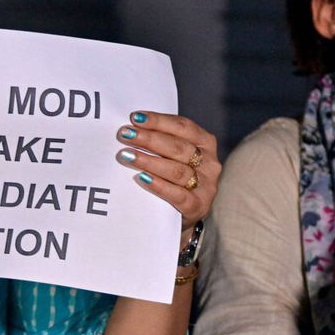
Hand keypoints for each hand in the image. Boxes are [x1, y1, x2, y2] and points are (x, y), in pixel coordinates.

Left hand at [114, 111, 220, 237]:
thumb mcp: (174, 156)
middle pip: (178, 147)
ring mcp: (206, 186)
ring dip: (149, 161)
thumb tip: (132, 127)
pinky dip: (159, 186)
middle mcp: (210, 163)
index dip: (159, 121)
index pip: (183, 127)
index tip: (135, 118)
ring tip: (127, 156)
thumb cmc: (174, 178)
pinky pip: (178, 195)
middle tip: (125, 135)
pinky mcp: (198, 206)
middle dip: (149, 139)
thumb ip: (161, 141)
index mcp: (206, 143)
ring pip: (177, 170)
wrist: (181, 216)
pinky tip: (142, 178)